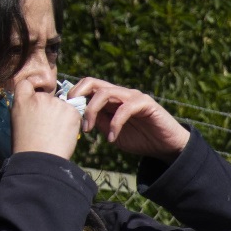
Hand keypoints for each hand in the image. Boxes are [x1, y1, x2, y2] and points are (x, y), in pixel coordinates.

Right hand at [10, 83, 83, 160]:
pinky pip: (74, 112)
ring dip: (62, 114)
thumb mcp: (18, 120)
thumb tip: (38, 104)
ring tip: (55, 132)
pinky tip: (64, 133)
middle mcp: (40, 97)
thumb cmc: (27, 144)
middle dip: (50, 108)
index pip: (27, 82)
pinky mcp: (71, 111)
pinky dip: (72, 121)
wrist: (40, 158)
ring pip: (62, 105)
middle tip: (48, 126)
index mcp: (21, 99)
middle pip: (49, 96)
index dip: (34, 86)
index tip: (37, 98)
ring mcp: (56, 103)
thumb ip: (27, 106)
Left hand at [70, 78, 189, 159]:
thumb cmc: (141, 140)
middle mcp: (120, 93)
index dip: (74, 95)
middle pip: (93, 82)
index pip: (88, 87)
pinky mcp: (145, 103)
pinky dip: (115, 124)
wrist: (166, 147)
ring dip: (92, 110)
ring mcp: (133, 96)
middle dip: (78, 95)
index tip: (64, 112)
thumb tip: (81, 117)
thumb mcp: (113, 134)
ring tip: (89, 129)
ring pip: (105, 93)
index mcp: (111, 99)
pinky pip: (124, 108)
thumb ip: (100, 123)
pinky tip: (112, 138)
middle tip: (71, 113)